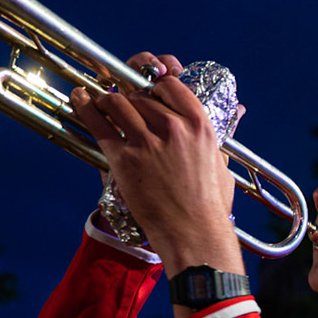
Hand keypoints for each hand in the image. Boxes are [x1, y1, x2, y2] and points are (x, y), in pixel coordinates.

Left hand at [67, 52, 244, 275]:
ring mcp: (147, 142)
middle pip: (141, 95)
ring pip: (118, 103)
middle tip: (124, 102)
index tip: (151, 90)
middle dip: (131, 96)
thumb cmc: (210, 205)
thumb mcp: (222, 164)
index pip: (171, 86)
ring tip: (101, 101)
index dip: (157, 84)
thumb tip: (238, 112)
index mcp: (199, 125)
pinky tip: (80, 97)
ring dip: (107, 99)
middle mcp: (173, 128)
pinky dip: (86, 106)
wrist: (193, 232)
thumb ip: (221, 138)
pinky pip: (99, 124)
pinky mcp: (124, 158)